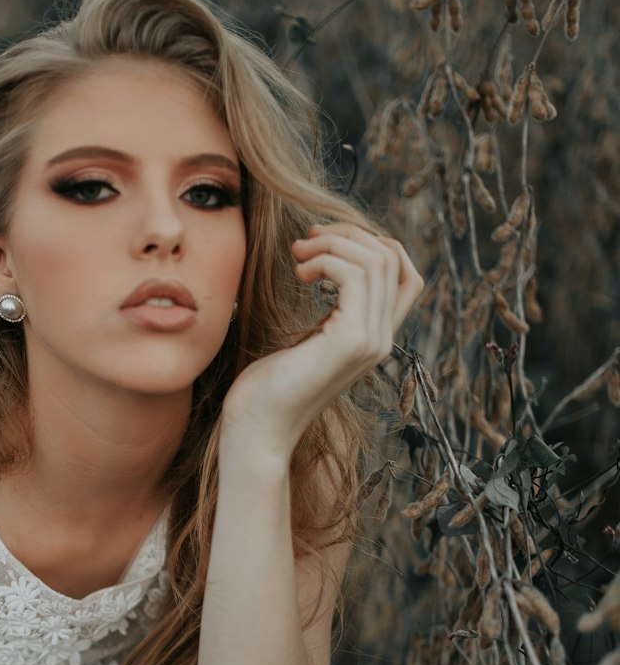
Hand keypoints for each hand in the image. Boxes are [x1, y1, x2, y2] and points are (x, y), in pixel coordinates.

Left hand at [220, 221, 423, 459]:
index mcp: (374, 337)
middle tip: (304, 241)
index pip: (406, 276)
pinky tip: (299, 274)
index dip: (373, 244)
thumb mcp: (308, 341)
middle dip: (347, 235)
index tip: (325, 243)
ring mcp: (371, 340)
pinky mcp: (351, 341)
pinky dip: (326, 260)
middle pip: (392, 258)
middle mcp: (382, 339)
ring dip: (333, 244)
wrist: (258, 429)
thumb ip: (329, 314)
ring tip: (297, 256)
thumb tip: (321, 268)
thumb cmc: (269, 388)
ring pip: (377, 260)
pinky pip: (355, 275)